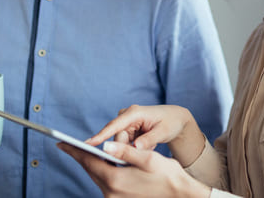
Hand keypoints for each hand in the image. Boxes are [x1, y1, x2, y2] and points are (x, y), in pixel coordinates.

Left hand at [58, 141, 210, 197]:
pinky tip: (104, 164)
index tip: (61, 143)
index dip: (74, 151)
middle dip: (81, 156)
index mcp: (116, 180)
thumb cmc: (167, 175)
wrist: (180, 196)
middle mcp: (111, 193)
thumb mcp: (148, 158)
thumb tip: (106, 144)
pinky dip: (102, 172)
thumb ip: (125, 150)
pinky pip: (105, 184)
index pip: (89, 162)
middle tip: (69, 145)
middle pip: (90, 171)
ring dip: (92, 164)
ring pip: (97, 177)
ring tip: (86, 152)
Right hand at [86, 105, 203, 165]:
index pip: (114, 125)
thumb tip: (136, 148)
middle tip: (144, 150)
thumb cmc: (170, 122)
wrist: (175, 119)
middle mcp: (126, 116)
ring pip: (121, 144)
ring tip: (150, 145)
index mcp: (134, 113)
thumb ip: (149, 139)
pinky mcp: (127, 130)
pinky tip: (147, 145)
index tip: (88, 144)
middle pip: (117, 138)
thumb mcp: (164, 131)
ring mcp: (126, 123)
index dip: (101, 135)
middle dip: (127, 149)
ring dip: (133, 149)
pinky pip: (125, 145)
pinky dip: (135, 149)